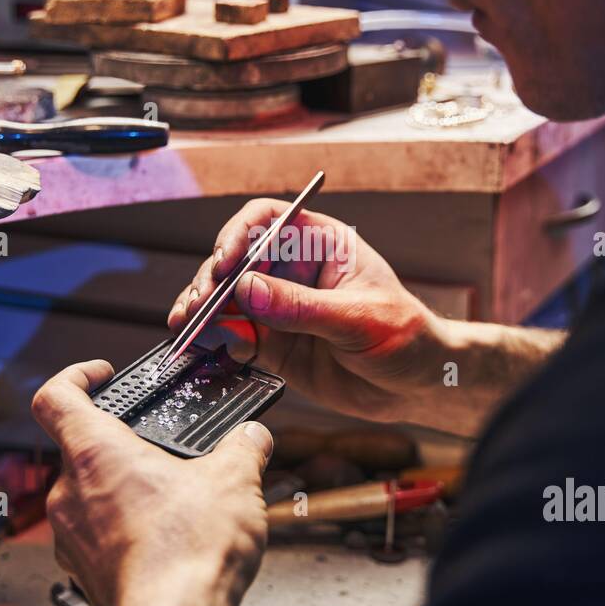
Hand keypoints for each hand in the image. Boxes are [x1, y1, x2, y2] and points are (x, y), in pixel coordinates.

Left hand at [32, 359, 273, 605]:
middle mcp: (69, 492)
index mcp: (94, 453)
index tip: (101, 374)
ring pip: (88, 494)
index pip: (55, 395)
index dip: (75, 375)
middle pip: (78, 448)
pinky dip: (124, 527)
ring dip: (123, 489)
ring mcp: (70, 536)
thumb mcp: (235, 480)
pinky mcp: (84, 571)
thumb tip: (252, 437)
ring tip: (172, 496)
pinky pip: (96, 534)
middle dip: (121, 444)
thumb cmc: (187, 554)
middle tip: (159, 448)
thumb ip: (243, 447)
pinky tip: (165, 537)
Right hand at [166, 200, 446, 425]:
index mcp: (318, 244)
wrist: (418, 385)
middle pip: (236, 262)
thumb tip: (247, 291)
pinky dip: (213, 343)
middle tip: (197, 306)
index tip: (225, 262)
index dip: (238, 234)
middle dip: (211, 281)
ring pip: (226, 301)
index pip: (267, 220)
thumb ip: (301, 307)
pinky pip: (232, 338)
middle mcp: (292, 271)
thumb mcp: (358, 318)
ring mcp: (278, 308)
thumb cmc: (406, 336)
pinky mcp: (272, 344)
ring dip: (201, 312)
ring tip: (185, 328)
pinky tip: (200, 350)